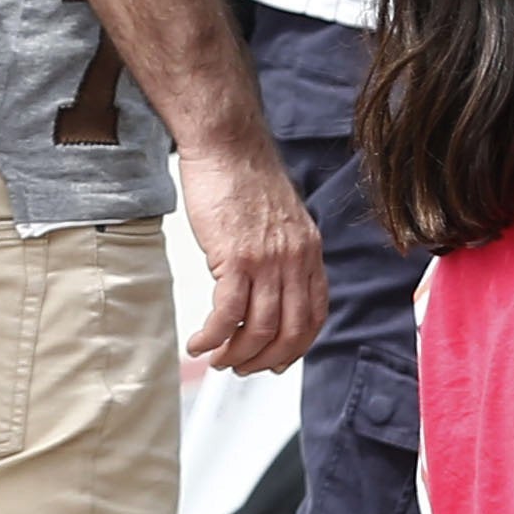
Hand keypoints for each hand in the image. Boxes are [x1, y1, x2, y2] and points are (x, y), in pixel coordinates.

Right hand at [179, 147, 321, 373]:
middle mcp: (295, 260)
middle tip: (240, 367)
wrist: (228, 146)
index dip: (296, 347)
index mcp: (309, 252)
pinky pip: (227, 314)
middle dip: (264, 360)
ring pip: (258, 329)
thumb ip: (284, 253)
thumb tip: (271, 287)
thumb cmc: (245, 178)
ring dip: (235, 354)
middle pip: (290, 331)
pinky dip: (213, 337)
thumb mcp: (281, 220)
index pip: (314, 315)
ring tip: (215, 358)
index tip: (275, 361)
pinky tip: (198, 342)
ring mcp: (267, 261)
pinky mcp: (235, 258)